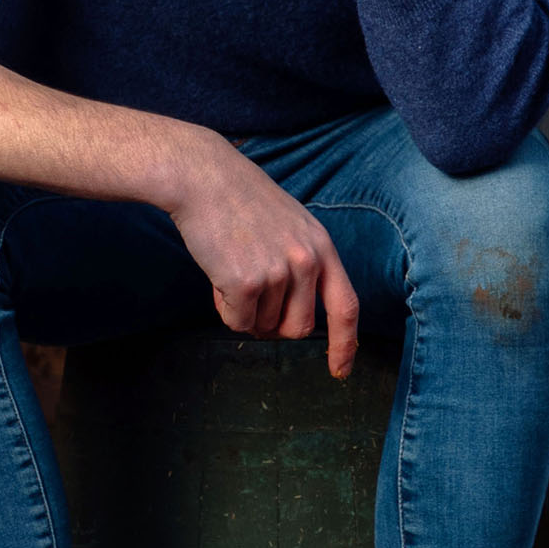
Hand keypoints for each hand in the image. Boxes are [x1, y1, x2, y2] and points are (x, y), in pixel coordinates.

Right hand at [167, 132, 359, 378]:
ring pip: (262, 326)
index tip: (339, 370)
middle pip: (298, 328)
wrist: (202, 177)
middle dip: (273, 325)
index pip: (346, 306)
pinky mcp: (246, 282)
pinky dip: (224, 307)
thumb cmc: (239, 200)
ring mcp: (277, 272)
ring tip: (231, 267)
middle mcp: (306, 261)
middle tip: (251, 298)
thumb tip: (291, 321)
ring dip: (244, 310)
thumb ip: (302, 266)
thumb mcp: (290, 226)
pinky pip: (237, 322)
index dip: (345, 344)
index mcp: (321, 246)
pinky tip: (217, 273)